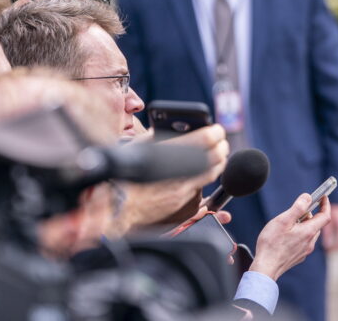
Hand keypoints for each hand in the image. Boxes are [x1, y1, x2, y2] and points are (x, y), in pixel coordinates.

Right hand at [107, 125, 228, 235]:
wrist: (117, 208)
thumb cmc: (123, 176)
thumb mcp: (138, 147)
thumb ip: (160, 136)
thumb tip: (179, 129)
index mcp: (169, 156)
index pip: (206, 139)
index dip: (216, 133)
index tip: (218, 130)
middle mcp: (181, 175)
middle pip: (216, 158)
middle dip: (221, 149)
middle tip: (221, 144)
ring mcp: (186, 194)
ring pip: (210, 176)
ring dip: (212, 166)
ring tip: (211, 158)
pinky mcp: (186, 208)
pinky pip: (200, 192)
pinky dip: (198, 183)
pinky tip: (190, 179)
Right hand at [249, 194, 331, 280]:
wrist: (265, 268)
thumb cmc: (272, 244)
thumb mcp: (283, 221)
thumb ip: (297, 208)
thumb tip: (308, 197)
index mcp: (309, 232)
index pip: (325, 216)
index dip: (325, 205)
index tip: (323, 197)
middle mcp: (310, 242)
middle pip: (317, 224)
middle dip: (311, 214)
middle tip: (298, 209)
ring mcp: (305, 251)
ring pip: (310, 233)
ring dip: (304, 225)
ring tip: (289, 223)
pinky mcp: (298, 257)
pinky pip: (303, 242)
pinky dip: (299, 234)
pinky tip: (286, 236)